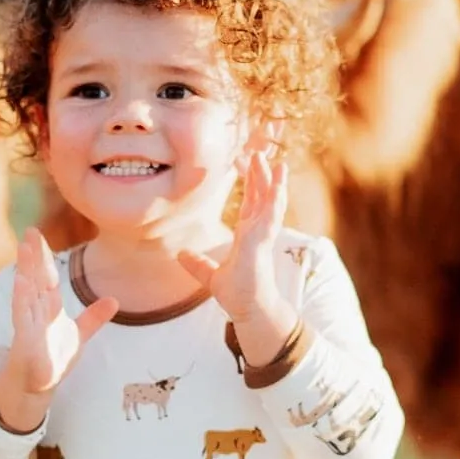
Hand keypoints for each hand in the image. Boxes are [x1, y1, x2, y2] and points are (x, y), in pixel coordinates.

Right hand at [0, 228, 116, 430]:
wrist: (38, 386)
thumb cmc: (53, 359)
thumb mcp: (79, 336)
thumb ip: (93, 318)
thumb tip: (114, 301)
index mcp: (48, 307)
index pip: (47, 277)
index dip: (44, 256)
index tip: (39, 234)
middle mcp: (36, 311)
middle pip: (36, 278)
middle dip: (33, 255)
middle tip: (30, 231)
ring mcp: (29, 323)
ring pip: (28, 291)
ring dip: (26, 269)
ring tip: (25, 248)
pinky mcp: (25, 338)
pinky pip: (23, 314)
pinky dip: (22, 298)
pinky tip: (21, 282)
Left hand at [177, 147, 297, 365]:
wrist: (248, 310)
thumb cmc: (237, 294)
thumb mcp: (210, 275)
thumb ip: (198, 264)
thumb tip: (180, 255)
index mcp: (248, 234)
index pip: (252, 200)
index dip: (251, 179)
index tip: (245, 159)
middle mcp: (258, 230)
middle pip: (263, 193)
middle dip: (263, 171)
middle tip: (261, 148)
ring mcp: (263, 234)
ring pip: (271, 199)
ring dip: (273, 179)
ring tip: (276, 158)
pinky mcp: (263, 241)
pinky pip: (271, 214)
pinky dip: (276, 196)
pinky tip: (279, 180)